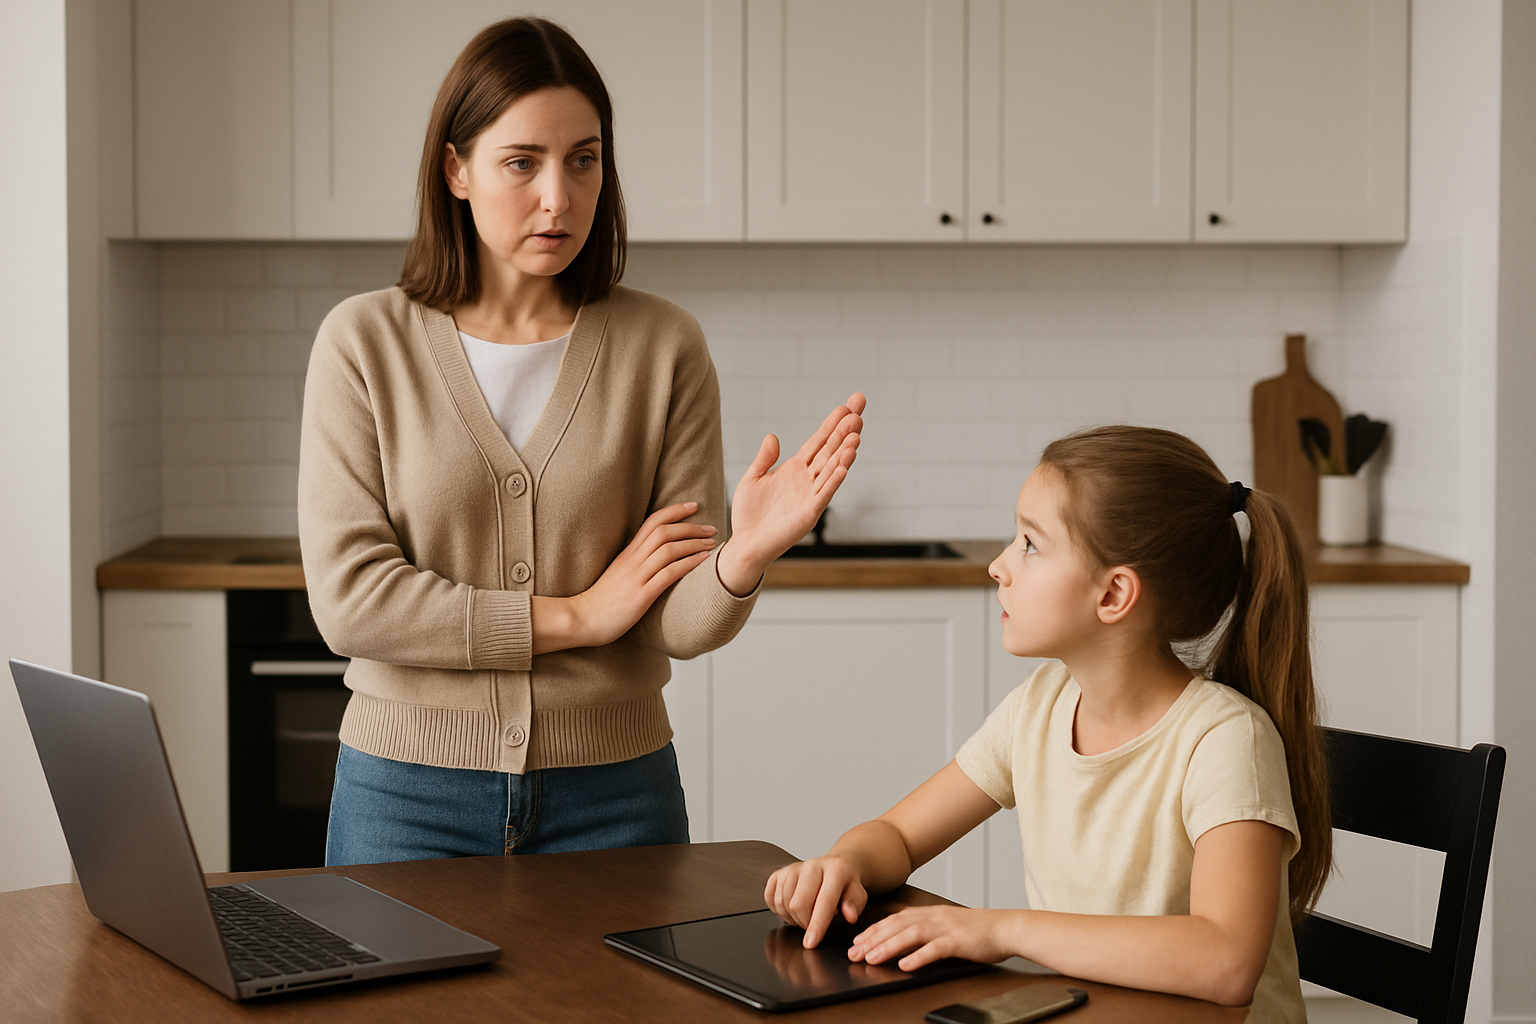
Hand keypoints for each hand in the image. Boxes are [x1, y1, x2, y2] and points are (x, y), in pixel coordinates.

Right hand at [566, 502, 715, 647]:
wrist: (581, 619)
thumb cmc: (601, 601)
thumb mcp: (618, 574)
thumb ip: (635, 563)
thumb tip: (655, 557)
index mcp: (627, 553)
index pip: (652, 522)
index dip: (674, 511)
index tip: (693, 506)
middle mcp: (632, 560)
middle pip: (664, 531)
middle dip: (691, 526)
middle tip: (711, 528)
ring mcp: (636, 577)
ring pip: (669, 549)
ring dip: (694, 543)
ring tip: (712, 543)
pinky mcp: (641, 595)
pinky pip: (668, 574)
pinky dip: (689, 564)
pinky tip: (703, 561)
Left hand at [718, 393, 865, 594]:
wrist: (746, 543)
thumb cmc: (750, 514)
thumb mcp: (752, 479)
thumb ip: (764, 459)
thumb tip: (772, 436)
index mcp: (794, 469)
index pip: (818, 441)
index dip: (831, 424)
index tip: (846, 406)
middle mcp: (807, 479)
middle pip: (830, 450)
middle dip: (845, 431)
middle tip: (858, 411)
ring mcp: (810, 495)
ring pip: (831, 469)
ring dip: (844, 452)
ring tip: (856, 435)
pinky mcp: (809, 513)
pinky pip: (824, 492)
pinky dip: (834, 479)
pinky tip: (844, 464)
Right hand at [764, 855, 868, 948]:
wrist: (836, 865)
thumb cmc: (846, 883)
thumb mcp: (859, 894)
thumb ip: (854, 905)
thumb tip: (850, 916)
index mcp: (835, 870)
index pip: (823, 901)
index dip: (816, 925)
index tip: (810, 943)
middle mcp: (812, 866)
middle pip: (798, 905)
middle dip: (805, 923)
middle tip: (814, 925)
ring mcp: (793, 868)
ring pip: (782, 902)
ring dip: (792, 917)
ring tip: (806, 915)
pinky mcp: (779, 872)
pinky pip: (770, 897)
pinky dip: (778, 909)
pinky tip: (791, 908)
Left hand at [849, 906, 1016, 970]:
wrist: (1006, 927)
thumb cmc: (977, 930)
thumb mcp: (946, 924)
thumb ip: (925, 928)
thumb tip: (902, 939)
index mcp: (929, 913)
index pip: (894, 919)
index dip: (873, 930)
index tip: (856, 941)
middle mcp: (934, 917)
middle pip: (897, 925)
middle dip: (873, 938)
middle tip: (855, 952)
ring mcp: (946, 928)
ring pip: (911, 934)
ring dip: (888, 946)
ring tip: (871, 958)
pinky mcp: (959, 941)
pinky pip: (935, 948)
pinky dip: (918, 956)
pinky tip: (905, 965)